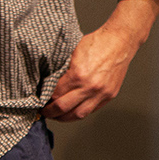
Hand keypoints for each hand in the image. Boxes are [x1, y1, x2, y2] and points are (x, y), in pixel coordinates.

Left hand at [42, 0, 158, 121]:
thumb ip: (60, 70)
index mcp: (78, 75)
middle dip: (50, 112)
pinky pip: (92, 110)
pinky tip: (72, 111)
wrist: (119, 42)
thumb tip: (46, 82)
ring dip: (65, 117)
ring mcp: (101, 93)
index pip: (55, 94)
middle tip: (43, 111)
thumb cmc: (96, 43)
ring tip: (56, 115)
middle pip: (64, 108)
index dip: (45, 99)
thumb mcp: (70, 53)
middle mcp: (90, 87)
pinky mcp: (109, 95)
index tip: (39, 100)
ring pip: (78, 114)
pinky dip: (80, 112)